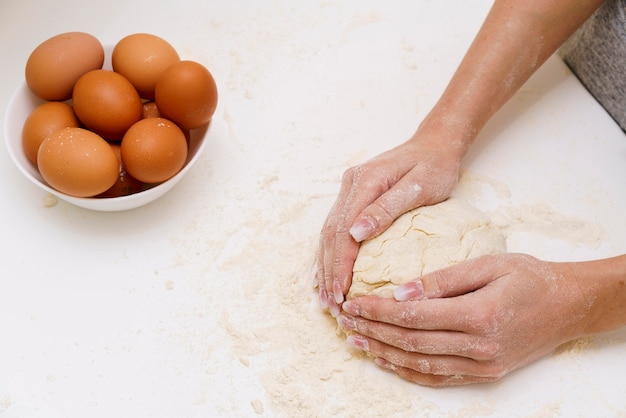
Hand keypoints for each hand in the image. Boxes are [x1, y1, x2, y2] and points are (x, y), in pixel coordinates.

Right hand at [315, 130, 462, 315]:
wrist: (434, 144)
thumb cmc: (434, 166)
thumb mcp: (420, 186)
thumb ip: (387, 208)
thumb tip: (356, 233)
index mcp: (365, 181)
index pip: (345, 230)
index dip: (340, 264)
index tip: (342, 292)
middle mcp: (351, 183)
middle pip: (331, 233)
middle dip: (330, 271)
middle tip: (332, 303)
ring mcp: (349, 188)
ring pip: (329, 232)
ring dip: (326, 265)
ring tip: (328, 296)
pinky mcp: (353, 194)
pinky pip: (335, 226)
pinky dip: (329, 252)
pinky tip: (326, 272)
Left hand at [337, 253, 588, 385]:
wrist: (567, 306)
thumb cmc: (529, 277)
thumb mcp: (488, 264)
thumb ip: (443, 279)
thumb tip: (401, 291)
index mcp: (479, 315)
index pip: (414, 315)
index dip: (378, 310)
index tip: (352, 302)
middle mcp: (479, 347)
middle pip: (411, 341)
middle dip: (373, 330)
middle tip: (344, 319)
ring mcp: (482, 365)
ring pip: (420, 364)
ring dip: (383, 352)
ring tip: (355, 339)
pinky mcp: (484, 374)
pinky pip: (438, 378)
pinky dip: (407, 370)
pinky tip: (385, 360)